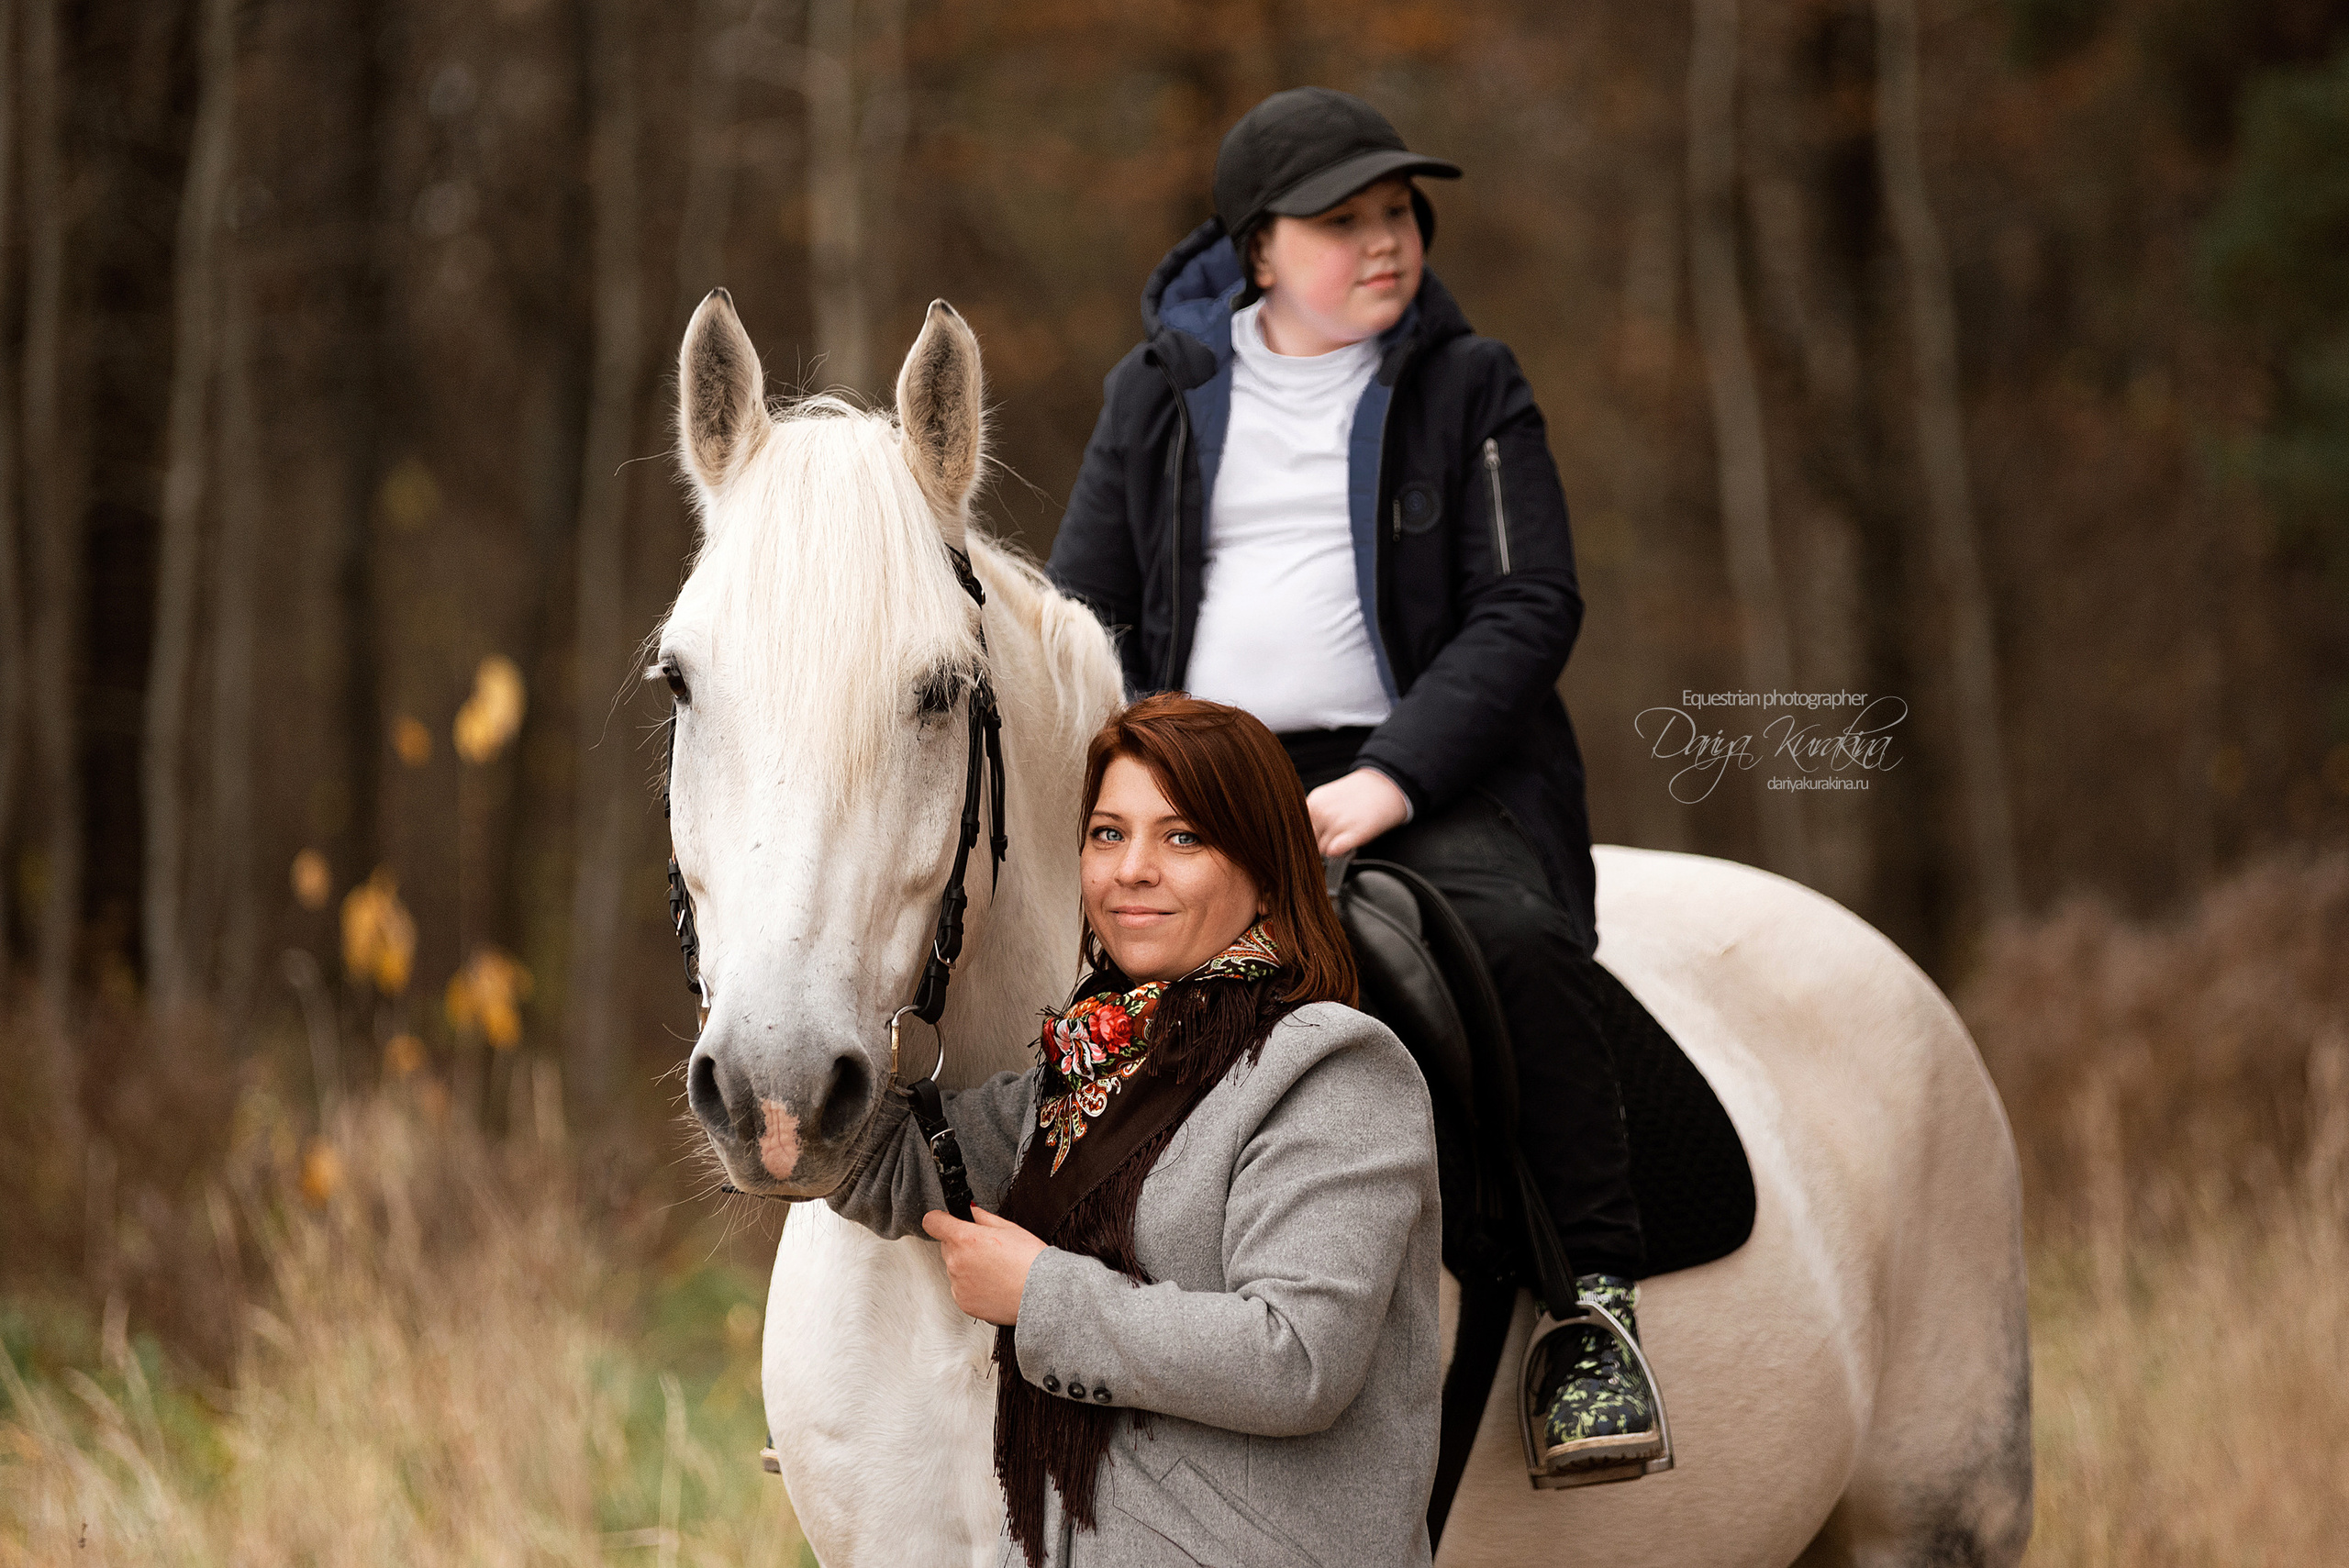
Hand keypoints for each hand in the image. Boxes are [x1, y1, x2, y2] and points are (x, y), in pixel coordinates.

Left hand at [920, 1205, 1047, 1324]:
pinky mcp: (963, 1302)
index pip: (933, 1222)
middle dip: (961, 1244)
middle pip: (947, 1246)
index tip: (946, 1221)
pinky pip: (961, 1288)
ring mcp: (958, 1284)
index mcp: (964, 1238)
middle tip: (986, 1249)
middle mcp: (956, 1262)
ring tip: (995, 1269)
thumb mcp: (1008, 1227)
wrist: (1041, 1293)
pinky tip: (993, 1284)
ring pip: (954, 1268)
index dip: (940, 1219)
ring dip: (967, 1266)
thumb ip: (982, 1217)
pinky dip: (972, 1286)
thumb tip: (970, 1212)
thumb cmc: (1030, 1260)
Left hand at [1305, 768, 1410, 857]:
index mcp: (1313, 802)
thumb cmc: (1361, 793)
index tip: (1316, 838)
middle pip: (1309, 843)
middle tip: (1336, 837)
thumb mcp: (1330, 798)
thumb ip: (1315, 815)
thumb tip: (1304, 838)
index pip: (1299, 830)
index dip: (1309, 837)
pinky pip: (1334, 852)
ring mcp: (1336, 823)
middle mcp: (1321, 812)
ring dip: (1333, 849)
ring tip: (1347, 837)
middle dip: (1320, 844)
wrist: (1388, 785)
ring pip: (1322, 850)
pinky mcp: (1354, 833)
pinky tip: (1349, 846)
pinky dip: (1340, 853)